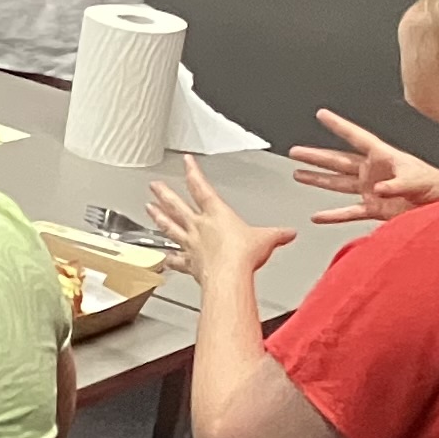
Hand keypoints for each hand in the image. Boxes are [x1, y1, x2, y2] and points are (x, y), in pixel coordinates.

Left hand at [147, 155, 296, 290]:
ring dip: (158, 216)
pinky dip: (169, 258)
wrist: (229, 276)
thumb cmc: (243, 255)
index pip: (201, 187)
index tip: (185, 161)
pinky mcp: (189, 262)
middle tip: (154, 185)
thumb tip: (289, 233)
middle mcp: (199, 226)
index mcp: (216, 214)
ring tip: (149, 208)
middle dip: (165, 193)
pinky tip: (163, 256)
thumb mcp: (266, 239)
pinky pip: (175, 259)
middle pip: (176, 205)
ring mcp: (190, 244)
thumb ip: (277, 234)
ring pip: (169, 226)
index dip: (193, 172)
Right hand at [289, 108, 438, 224]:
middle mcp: (375, 171)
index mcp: (385, 157)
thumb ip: (399, 184)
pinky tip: (319, 216)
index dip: (339, 125)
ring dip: (319, 180)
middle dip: (317, 156)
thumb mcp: (419, 180)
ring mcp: (373, 190)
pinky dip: (334, 215)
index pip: (357, 137)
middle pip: (339, 160)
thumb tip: (379, 188)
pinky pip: (349, 212)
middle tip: (296, 151)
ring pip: (339, 183)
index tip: (322, 115)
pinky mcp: (375, 209)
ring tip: (299, 175)